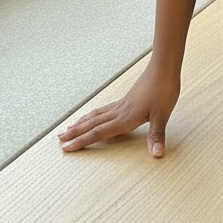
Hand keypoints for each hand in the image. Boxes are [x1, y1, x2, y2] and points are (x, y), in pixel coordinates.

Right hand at [57, 62, 180, 157]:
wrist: (163, 68)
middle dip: (75, 133)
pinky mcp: (125, 100)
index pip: (99, 133)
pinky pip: (103, 110)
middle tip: (59, 140)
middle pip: (92, 124)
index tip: (66, 148)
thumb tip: (157, 153)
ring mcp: (121, 105)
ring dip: (81, 123)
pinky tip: (92, 116)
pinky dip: (93, 115)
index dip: (82, 141)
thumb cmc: (164, 90)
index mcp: (125, 118)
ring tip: (68, 128)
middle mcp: (119, 112)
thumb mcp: (162, 115)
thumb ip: (156, 135)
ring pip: (95, 116)